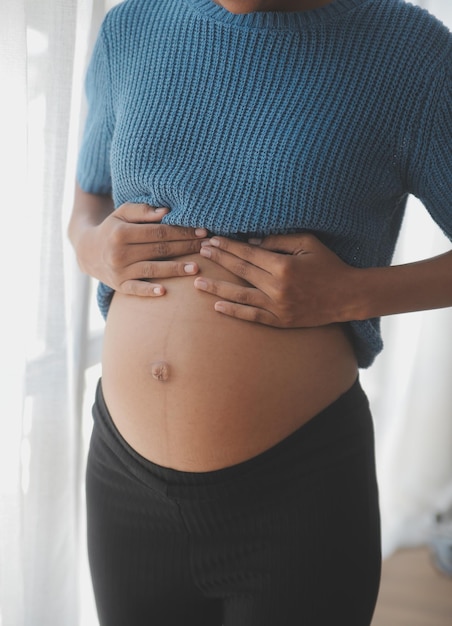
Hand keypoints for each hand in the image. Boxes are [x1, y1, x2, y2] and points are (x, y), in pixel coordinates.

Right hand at [81, 202, 207, 295]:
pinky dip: (149, 291)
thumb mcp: (122, 214)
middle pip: (159, 249)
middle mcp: (119, 253)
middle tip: (207, 247)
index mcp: (121, 233)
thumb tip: (166, 212)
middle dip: (185, 248)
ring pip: (153, 269)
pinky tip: (165, 291)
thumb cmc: (113, 228)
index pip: (158, 231)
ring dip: (176, 269)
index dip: (181, 231)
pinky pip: (136, 289)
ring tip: (196, 268)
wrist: (87, 252)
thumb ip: (142, 211)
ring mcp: (119, 271)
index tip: (202, 231)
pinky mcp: (119, 286)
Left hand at [194, 233, 360, 326]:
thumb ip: (278, 240)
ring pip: (241, 296)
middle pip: (241, 271)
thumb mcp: (307, 243)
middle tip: (200, 253)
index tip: (212, 240)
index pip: (247, 254)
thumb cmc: (328, 265)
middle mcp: (278, 287)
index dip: (227, 246)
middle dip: (219, 261)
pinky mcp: (281, 321)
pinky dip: (234, 311)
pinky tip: (218, 306)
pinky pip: (253, 316)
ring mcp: (278, 307)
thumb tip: (249, 243)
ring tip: (198, 282)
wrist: (347, 296)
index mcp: (284, 266)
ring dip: (217, 288)